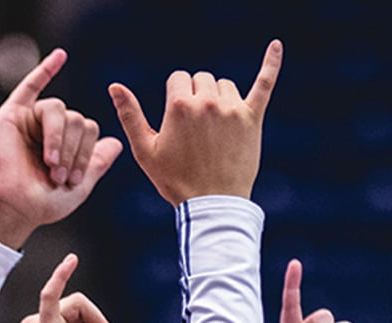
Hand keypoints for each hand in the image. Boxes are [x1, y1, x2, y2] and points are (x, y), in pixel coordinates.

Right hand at [0, 48, 122, 249]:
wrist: (16, 210)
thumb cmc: (44, 204)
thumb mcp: (80, 186)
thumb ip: (97, 163)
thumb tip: (117, 142)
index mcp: (67, 144)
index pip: (90, 129)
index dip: (87, 153)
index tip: (75, 180)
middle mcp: (50, 130)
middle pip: (77, 118)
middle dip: (73, 149)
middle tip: (59, 175)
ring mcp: (31, 120)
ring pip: (59, 110)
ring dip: (59, 139)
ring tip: (51, 163)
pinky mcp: (12, 116)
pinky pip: (29, 85)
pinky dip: (45, 70)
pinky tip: (61, 56)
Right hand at [109, 40, 281, 204]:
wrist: (212, 207)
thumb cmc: (176, 182)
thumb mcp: (146, 151)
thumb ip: (130, 116)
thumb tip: (114, 86)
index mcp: (179, 106)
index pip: (178, 79)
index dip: (176, 100)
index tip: (178, 124)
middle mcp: (206, 102)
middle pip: (200, 79)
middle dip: (195, 97)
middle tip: (196, 132)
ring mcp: (232, 109)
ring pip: (224, 85)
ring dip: (218, 99)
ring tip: (215, 131)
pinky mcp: (252, 119)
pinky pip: (264, 84)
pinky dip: (271, 63)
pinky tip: (277, 45)